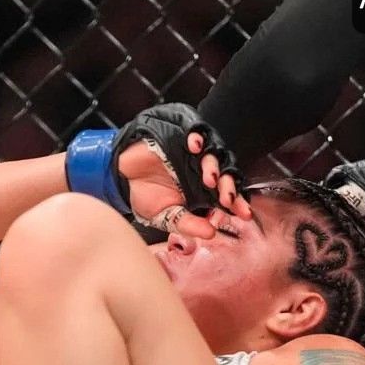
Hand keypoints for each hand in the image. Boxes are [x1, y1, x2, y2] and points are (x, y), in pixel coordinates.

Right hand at [116, 137, 243, 238]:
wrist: (122, 180)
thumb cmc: (145, 198)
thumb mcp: (166, 217)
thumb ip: (189, 224)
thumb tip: (210, 233)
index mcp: (203, 191)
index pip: (227, 195)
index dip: (237, 203)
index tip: (243, 214)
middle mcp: (202, 171)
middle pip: (225, 174)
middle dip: (229, 186)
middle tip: (226, 198)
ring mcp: (192, 155)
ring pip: (214, 154)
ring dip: (214, 165)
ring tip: (207, 176)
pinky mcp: (180, 138)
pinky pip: (195, 132)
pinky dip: (197, 137)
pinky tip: (194, 145)